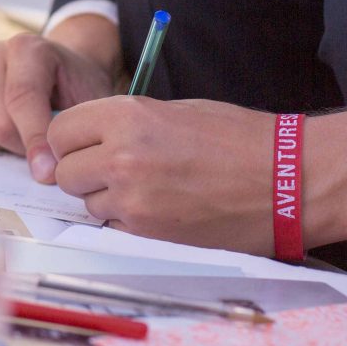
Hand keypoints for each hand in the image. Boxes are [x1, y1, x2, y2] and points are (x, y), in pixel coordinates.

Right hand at [0, 19, 118, 181]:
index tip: (47, 172)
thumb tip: (45, 171)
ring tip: (17, 136)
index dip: (34, 139)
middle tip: (39, 148)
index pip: (22, 98)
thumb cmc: (72, 90)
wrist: (54, 71)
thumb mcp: (85, 103)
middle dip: (19, 146)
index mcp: (26, 48)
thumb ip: (69, 130)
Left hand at [49, 97, 279, 253]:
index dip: (70, 139)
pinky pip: (115, 229)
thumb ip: (123, 124)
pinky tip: (162, 208)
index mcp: (126, 118)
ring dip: (107, 198)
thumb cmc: (238, 138)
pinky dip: (129, 222)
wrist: (287, 180)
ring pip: (89, 204)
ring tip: (149, 187)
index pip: (59, 132)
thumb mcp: (172, 110)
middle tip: (112, 168)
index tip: (84, 144)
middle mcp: (121, 158)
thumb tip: (87, 140)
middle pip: (65, 173)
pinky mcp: (150, 235)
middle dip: (82, 171)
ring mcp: (134, 201)